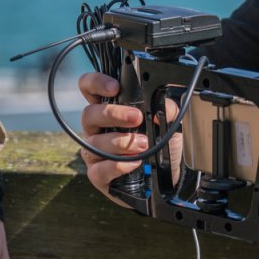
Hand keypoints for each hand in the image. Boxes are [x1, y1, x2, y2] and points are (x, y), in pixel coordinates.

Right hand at [77, 72, 181, 203]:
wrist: (169, 175)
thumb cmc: (160, 144)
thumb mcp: (169, 123)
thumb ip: (167, 109)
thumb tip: (163, 106)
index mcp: (109, 110)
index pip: (89, 88)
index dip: (96, 83)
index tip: (115, 87)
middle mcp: (97, 129)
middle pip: (88, 114)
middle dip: (112, 114)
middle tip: (137, 118)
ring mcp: (95, 152)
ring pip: (94, 143)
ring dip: (120, 142)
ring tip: (143, 144)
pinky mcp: (98, 175)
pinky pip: (98, 170)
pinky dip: (117, 166)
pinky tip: (134, 162)